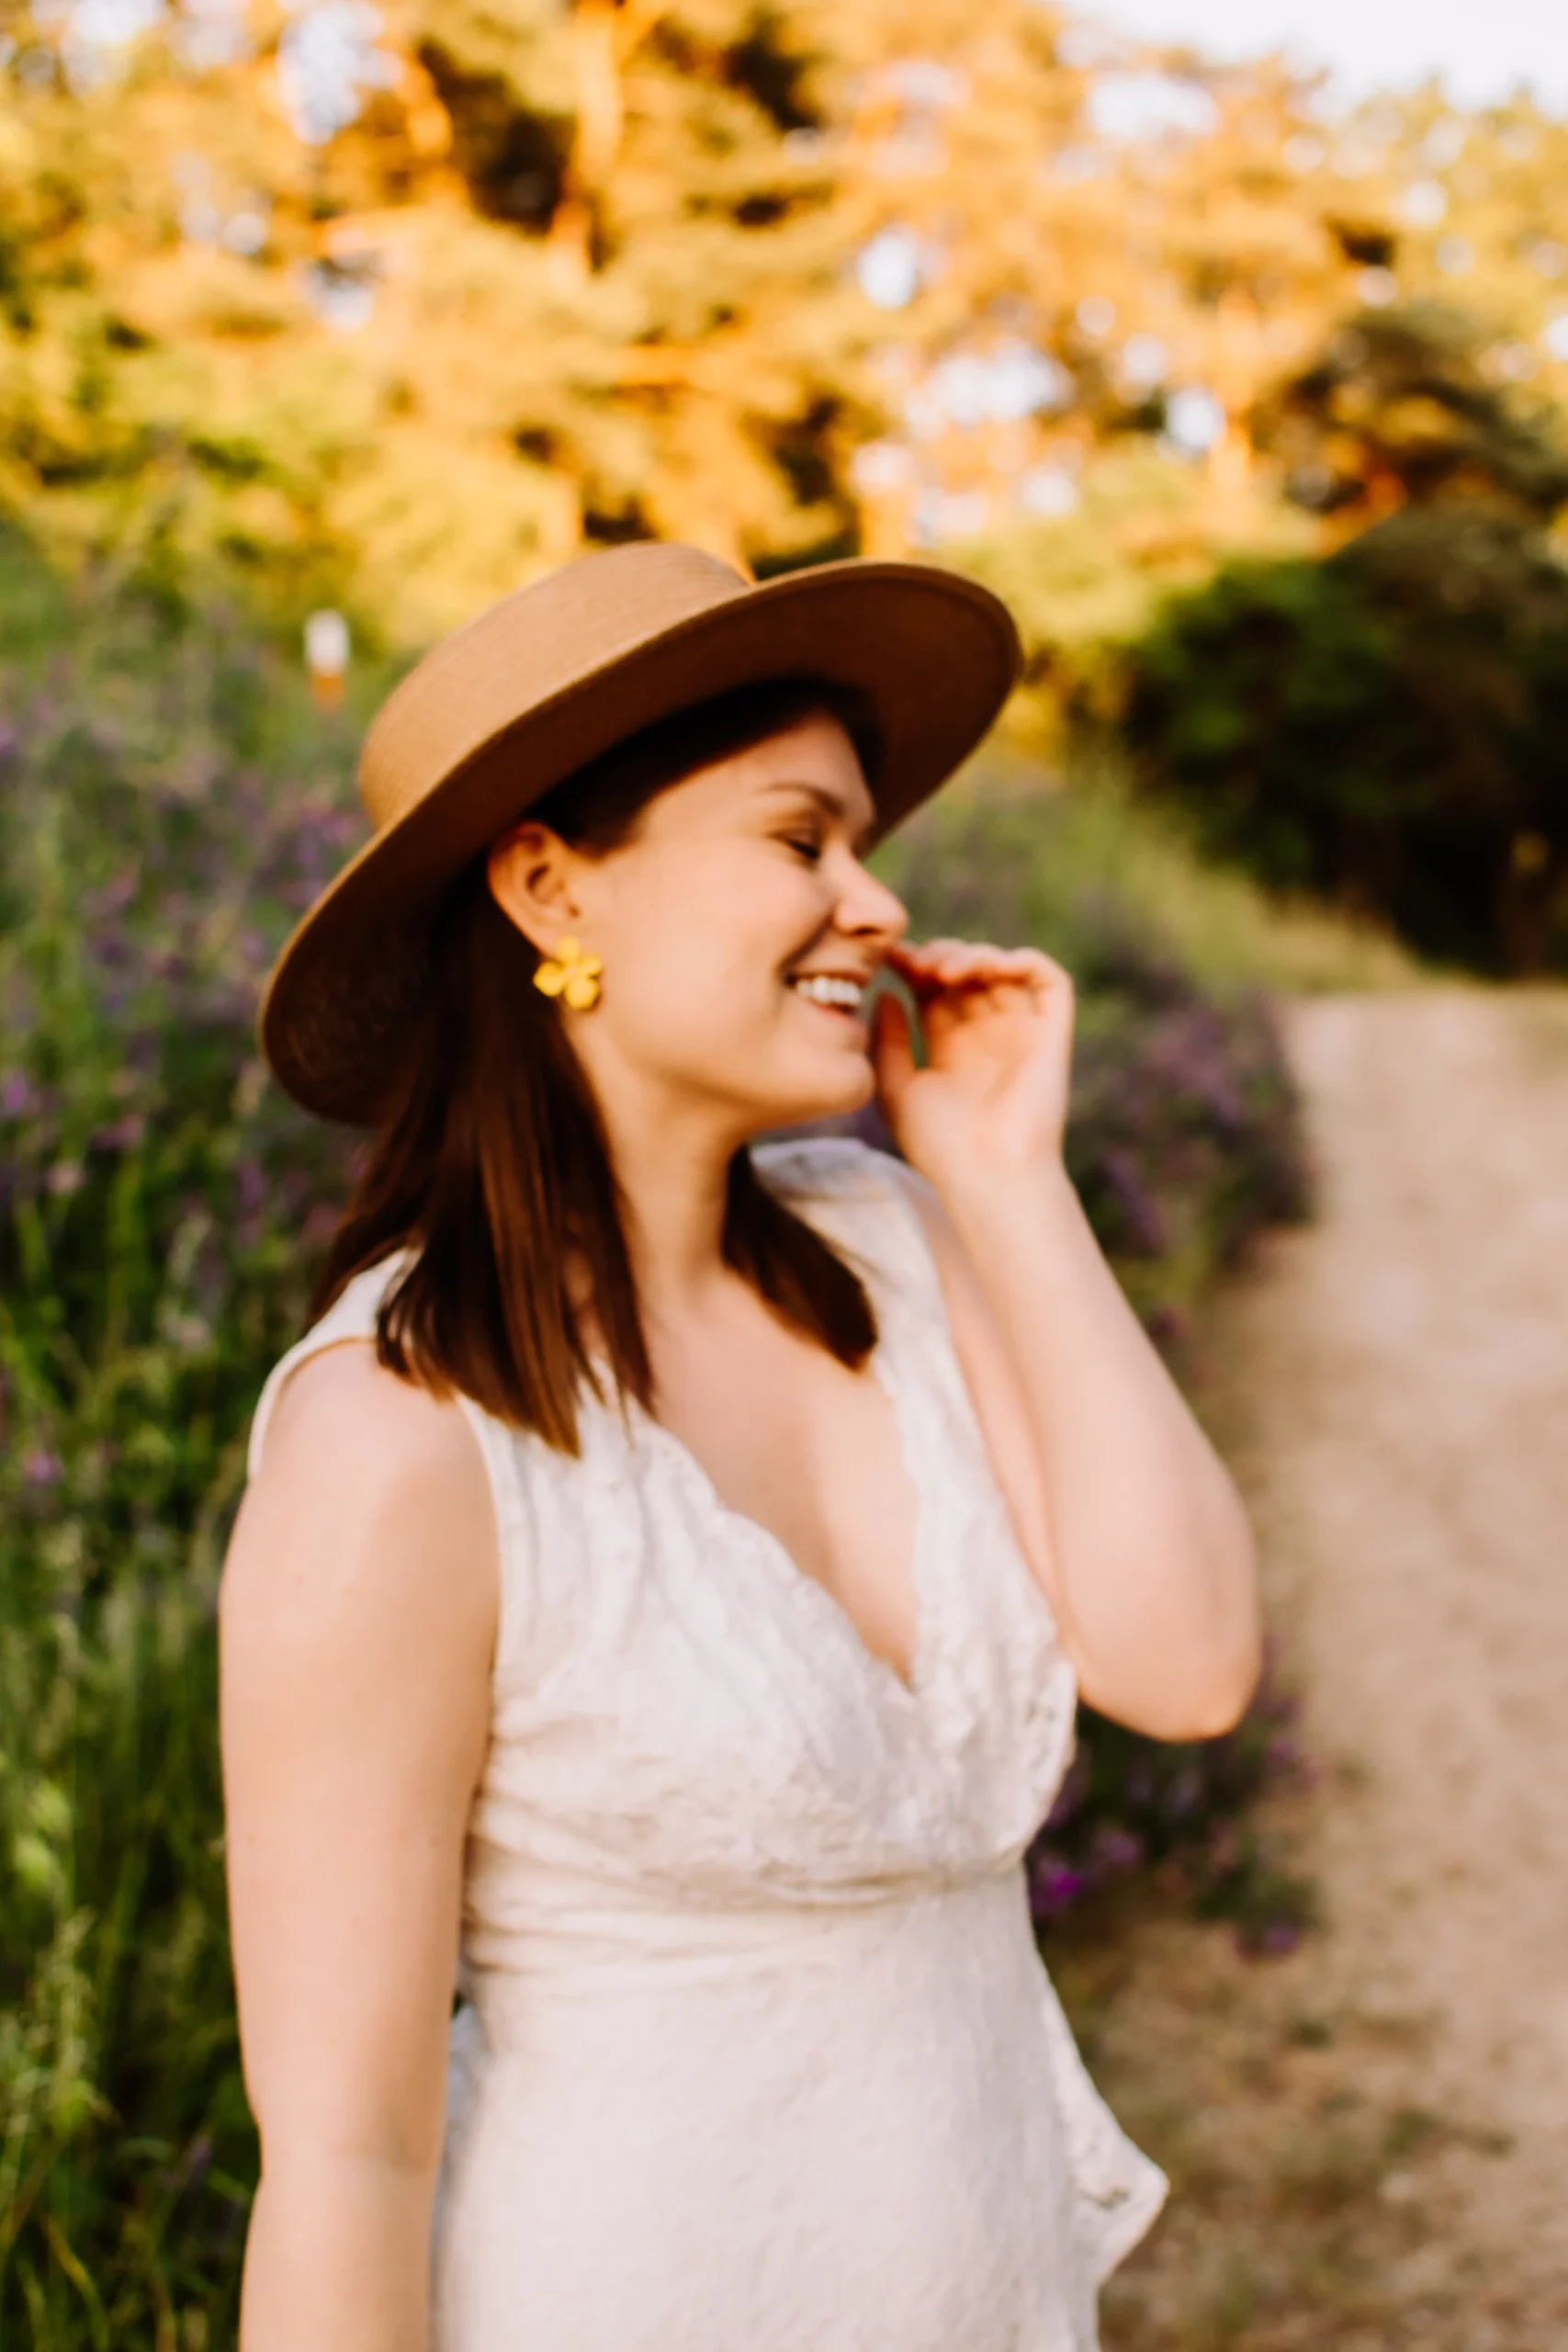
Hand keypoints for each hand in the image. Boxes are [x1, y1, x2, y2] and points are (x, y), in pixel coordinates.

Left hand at [870, 938, 1074, 1197]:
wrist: (988, 1176)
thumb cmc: (940, 1147)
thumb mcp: (898, 1088)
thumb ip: (889, 1040)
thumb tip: (888, 993)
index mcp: (951, 1047)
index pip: (934, 988)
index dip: (913, 964)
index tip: (887, 957)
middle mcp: (988, 1034)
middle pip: (967, 971)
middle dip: (940, 956)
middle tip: (917, 965)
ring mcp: (1021, 1031)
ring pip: (1004, 969)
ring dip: (975, 955)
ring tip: (944, 972)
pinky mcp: (1052, 1034)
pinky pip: (1050, 982)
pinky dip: (1024, 961)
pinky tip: (991, 968)